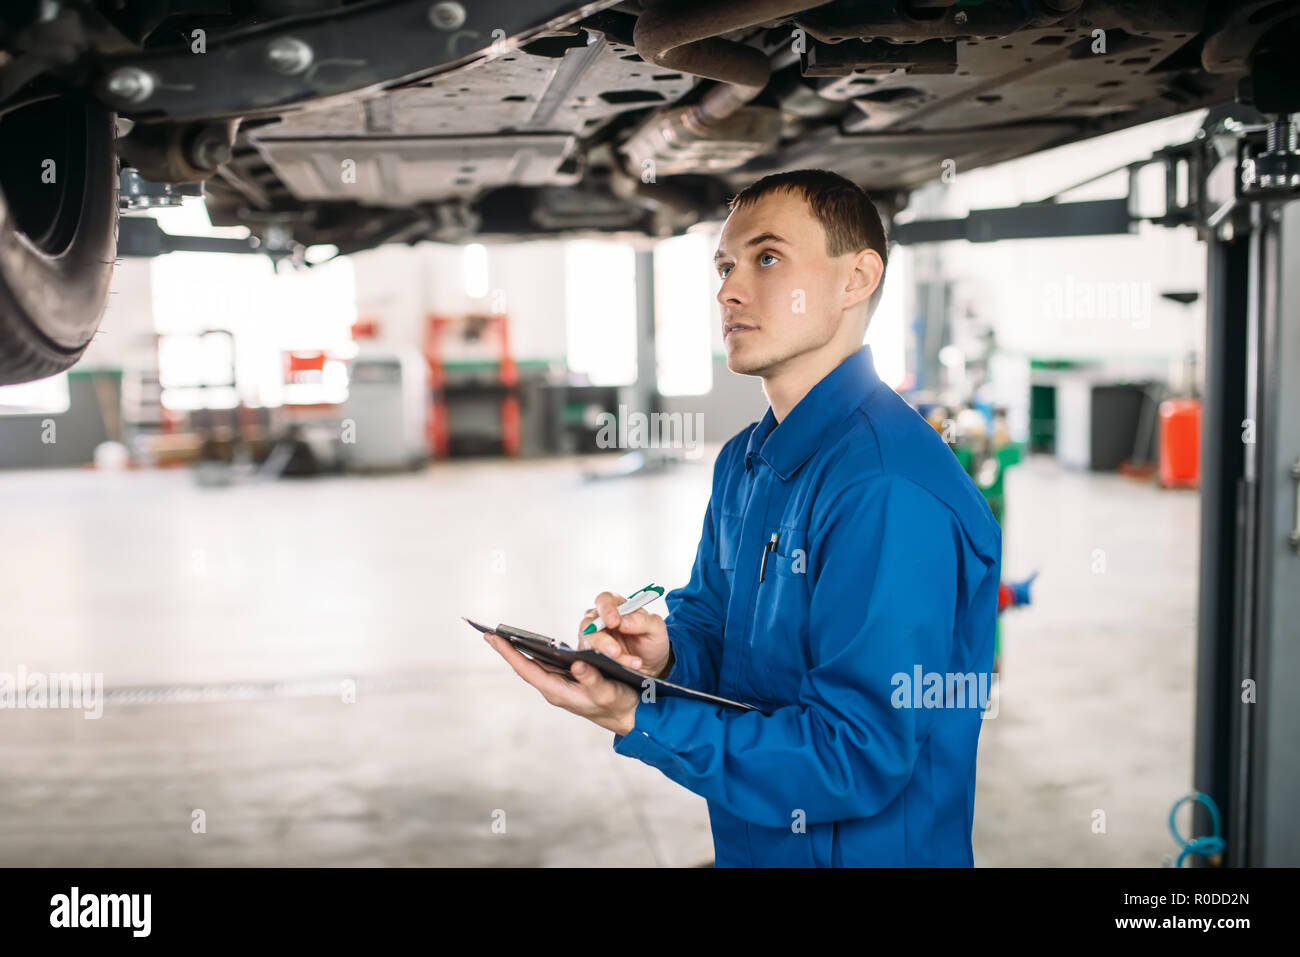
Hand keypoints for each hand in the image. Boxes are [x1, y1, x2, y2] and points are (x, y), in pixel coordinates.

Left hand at [482, 631, 639, 735]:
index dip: (509, 653)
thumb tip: (577, 663)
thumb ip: (592, 679)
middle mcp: (554, 687)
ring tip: (503, 635)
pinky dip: (536, 652)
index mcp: (558, 691)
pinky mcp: (568, 679)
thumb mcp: (606, 692)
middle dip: (508, 649)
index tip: (492, 638)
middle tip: (489, 633)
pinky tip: (531, 643)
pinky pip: (546, 664)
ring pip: (534, 664)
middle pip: (525, 665)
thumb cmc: (617, 705)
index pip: (527, 669)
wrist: (628, 714)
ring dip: (519, 650)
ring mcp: (560, 684)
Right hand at [578, 591, 670, 678]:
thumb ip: (642, 621)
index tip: (614, 622)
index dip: (606, 610)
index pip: (605, 600)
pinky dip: (605, 666)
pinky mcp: (591, 656)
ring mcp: (593, 639)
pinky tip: (619, 670)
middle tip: (616, 651)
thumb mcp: (656, 628)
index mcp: (616, 606)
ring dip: (607, 656)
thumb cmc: (651, 640)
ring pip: (590, 645)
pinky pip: (591, 661)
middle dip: (602, 640)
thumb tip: (623, 621)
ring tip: (627, 665)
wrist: (651, 663)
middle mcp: (600, 620)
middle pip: (590, 625)